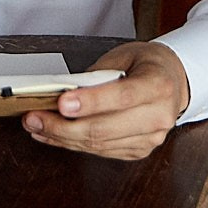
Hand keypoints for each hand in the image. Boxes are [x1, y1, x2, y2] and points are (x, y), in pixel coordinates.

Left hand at [22, 41, 189, 159]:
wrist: (173, 81)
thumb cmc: (145, 64)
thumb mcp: (123, 56)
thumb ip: (96, 76)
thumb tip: (63, 93)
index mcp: (157, 85)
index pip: (121, 97)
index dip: (90, 103)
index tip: (61, 103)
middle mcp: (158, 115)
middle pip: (105, 129)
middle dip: (63, 127)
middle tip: (34, 118)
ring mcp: (150, 138)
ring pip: (99, 144)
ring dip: (63, 138)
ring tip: (37, 126)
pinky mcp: (139, 151)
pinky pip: (101, 151)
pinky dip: (74, 145)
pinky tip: (55, 136)